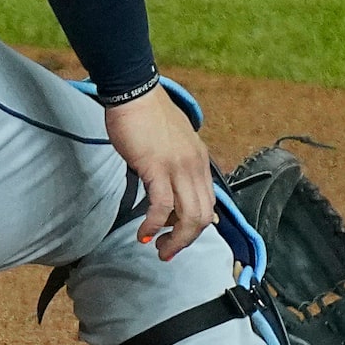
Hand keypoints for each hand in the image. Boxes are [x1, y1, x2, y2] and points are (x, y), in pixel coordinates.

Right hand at [105, 86, 215, 261]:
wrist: (135, 94)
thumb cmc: (146, 116)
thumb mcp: (170, 143)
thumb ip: (174, 164)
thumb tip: (167, 187)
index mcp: (200, 162)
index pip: (209, 203)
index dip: (195, 227)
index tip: (177, 236)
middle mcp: (195, 167)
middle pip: (202, 216)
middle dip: (186, 240)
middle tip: (166, 251)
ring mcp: (178, 168)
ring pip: (188, 216)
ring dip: (174, 239)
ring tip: (157, 248)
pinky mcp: (157, 168)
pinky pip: (162, 206)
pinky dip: (153, 224)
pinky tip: (142, 232)